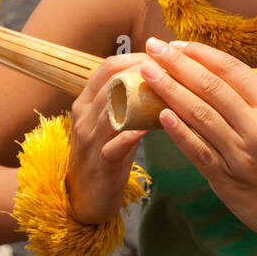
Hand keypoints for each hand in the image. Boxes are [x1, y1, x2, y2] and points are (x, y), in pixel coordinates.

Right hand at [64, 53, 151, 224]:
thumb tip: (163, 80)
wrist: (84, 200)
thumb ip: (131, 103)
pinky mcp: (100, 164)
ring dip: (141, 96)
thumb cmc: (106, 157)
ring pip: (112, 109)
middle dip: (143, 70)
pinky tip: (150, 126)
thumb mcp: (114, 125)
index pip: (108, 66)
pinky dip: (132, 133)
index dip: (136, 57)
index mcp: (86, 102)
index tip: (163, 55)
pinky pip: (115, 145)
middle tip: (172, 67)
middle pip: (111, 82)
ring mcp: (90, 140)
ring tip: (168, 88)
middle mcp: (84, 116)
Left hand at [137, 36, 256, 243]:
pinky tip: (160, 115)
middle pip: (212, 88)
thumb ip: (255, 101)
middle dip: (178, 64)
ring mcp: (242, 155)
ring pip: (201, 115)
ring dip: (170, 90)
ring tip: (147, 73)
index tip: (177, 44)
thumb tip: (221, 74)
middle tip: (153, 47)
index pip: (234, 71)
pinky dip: (179, 132)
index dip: (202, 54)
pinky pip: (199, 151)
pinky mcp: (227, 180)